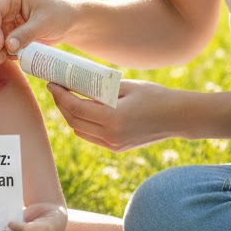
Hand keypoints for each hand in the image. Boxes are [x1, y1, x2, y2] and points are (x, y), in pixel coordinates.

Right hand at [0, 0, 72, 63]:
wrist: (69, 22)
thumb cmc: (59, 15)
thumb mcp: (44, 24)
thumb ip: (25, 34)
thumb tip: (8, 46)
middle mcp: (5, 3)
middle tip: (1, 58)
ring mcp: (5, 16)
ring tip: (9, 58)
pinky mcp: (7, 29)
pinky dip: (2, 51)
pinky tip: (13, 56)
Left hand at [50, 78, 181, 151]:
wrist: (179, 118)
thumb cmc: (155, 96)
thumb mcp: (126, 87)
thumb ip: (101, 88)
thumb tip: (78, 82)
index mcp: (112, 119)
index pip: (74, 107)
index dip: (59, 95)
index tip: (52, 83)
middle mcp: (110, 136)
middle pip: (73, 120)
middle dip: (61, 104)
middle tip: (56, 88)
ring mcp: (114, 145)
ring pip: (80, 130)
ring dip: (70, 115)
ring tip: (67, 97)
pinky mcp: (118, 148)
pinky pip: (91, 136)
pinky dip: (82, 123)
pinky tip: (83, 109)